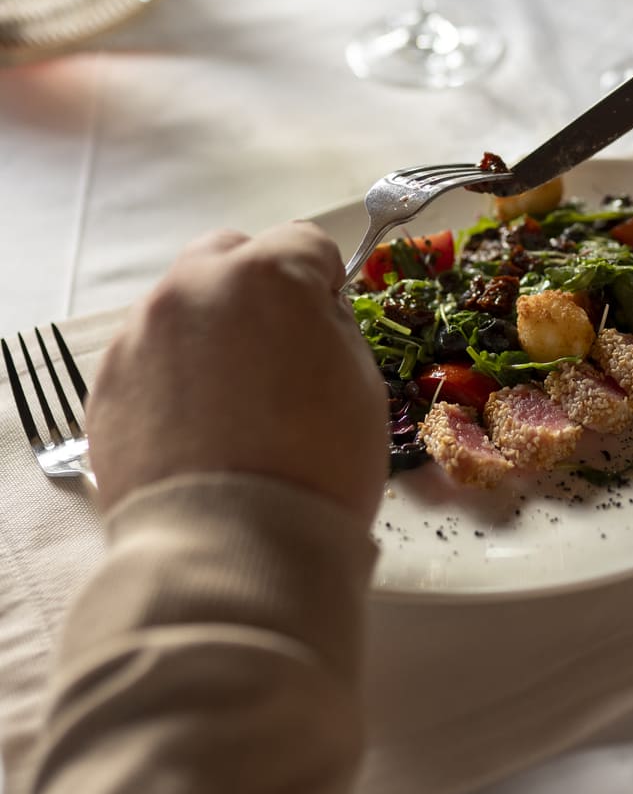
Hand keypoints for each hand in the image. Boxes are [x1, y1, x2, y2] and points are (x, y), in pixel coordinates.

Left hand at [89, 224, 385, 520]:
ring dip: (211, 331)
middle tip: (279, 352)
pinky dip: (174, 375)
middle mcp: (194, 287)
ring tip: (233, 400)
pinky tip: (197, 427)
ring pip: (183, 305)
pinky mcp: (108, 381)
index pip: (307, 244)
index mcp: (268, 275)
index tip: (330, 322)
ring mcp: (142, 332)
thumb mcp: (362, 384)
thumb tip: (310, 319)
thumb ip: (331, 329)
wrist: (232, 548)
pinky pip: (150, 356)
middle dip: (257, 289)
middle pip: (231, 255)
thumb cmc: (316, 467)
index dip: (326, 284)